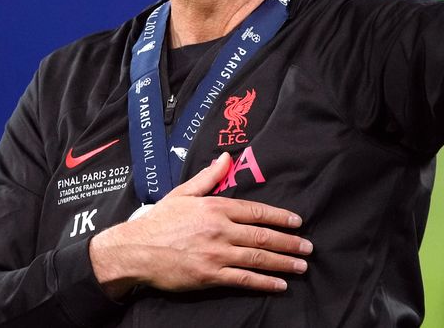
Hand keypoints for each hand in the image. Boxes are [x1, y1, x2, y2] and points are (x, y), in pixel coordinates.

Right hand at [89, 153, 310, 298]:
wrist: (135, 250)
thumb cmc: (159, 221)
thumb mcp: (183, 193)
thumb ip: (208, 178)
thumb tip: (226, 157)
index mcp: (216, 208)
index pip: (256, 211)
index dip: (280, 217)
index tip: (297, 222)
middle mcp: (220, 230)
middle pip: (263, 236)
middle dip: (289, 242)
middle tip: (308, 247)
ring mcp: (216, 254)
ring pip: (258, 258)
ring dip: (283, 263)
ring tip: (301, 266)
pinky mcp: (210, 276)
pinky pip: (243, 279)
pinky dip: (264, 283)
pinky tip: (279, 285)